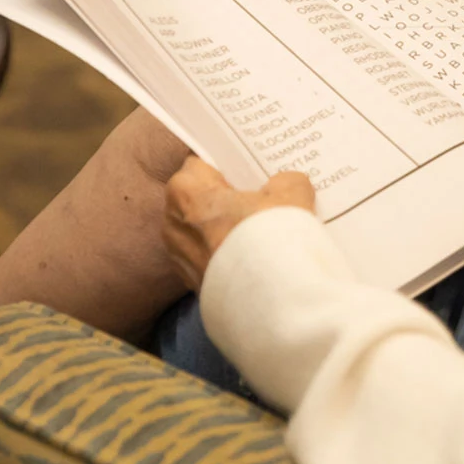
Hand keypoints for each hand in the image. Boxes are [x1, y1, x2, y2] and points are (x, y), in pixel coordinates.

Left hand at [162, 158, 316, 288]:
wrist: (269, 299)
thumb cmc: (270, 236)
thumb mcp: (290, 194)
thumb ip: (285, 182)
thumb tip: (284, 185)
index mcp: (185, 190)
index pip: (199, 164)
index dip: (226, 166)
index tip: (245, 169)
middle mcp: (173, 223)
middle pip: (198, 200)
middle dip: (224, 199)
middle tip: (258, 199)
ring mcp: (179, 258)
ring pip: (201, 233)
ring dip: (223, 231)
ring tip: (259, 233)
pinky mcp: (192, 285)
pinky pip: (208, 261)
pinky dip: (225, 257)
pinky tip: (253, 259)